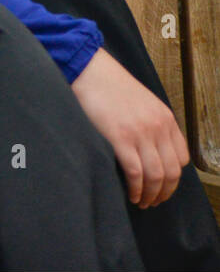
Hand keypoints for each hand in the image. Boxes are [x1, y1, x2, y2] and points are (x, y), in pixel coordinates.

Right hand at [71, 48, 188, 208]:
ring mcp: (140, 133)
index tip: (163, 187)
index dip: (173, 179)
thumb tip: (151, 150)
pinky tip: (131, 194)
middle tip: (154, 202)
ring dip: (150, 195)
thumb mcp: (142, 102)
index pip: (181, 159)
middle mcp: (157, 127)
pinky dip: (136, 188)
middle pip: (171, 171)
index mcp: (165, 118)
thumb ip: (151, 123)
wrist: (89, 69)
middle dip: (164, 192)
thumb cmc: (109, 86)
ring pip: (155, 175)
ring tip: (142, 202)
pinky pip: (135, 172)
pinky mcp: (120, 138)